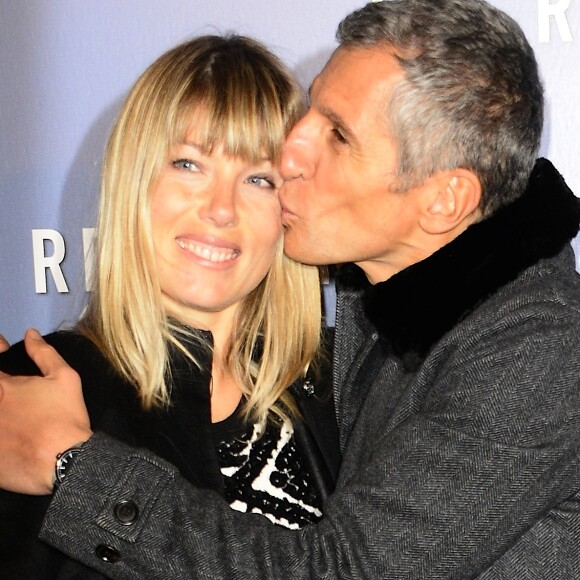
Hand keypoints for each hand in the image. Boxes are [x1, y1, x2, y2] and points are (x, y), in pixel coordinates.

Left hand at [0, 328, 92, 494]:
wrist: (64, 462)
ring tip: (19, 417)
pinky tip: (15, 438)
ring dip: (5, 413)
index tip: (4, 354)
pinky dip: (4, 436)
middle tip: (15, 393)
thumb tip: (30, 334)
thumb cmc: (65, 417)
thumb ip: (43, 353)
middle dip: (3, 390)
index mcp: (3, 387)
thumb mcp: (64, 378)